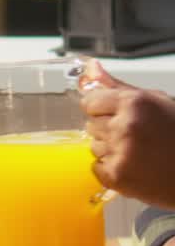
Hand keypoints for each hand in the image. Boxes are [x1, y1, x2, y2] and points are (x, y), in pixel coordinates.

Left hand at [79, 60, 174, 209]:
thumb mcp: (156, 101)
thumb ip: (119, 87)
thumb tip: (91, 68)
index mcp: (133, 103)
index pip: (90, 102)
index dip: (101, 108)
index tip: (111, 113)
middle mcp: (124, 126)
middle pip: (90, 124)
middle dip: (107, 128)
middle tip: (132, 135)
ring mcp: (120, 152)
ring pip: (93, 146)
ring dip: (109, 149)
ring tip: (135, 151)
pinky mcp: (117, 176)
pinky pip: (96, 167)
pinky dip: (110, 169)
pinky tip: (131, 165)